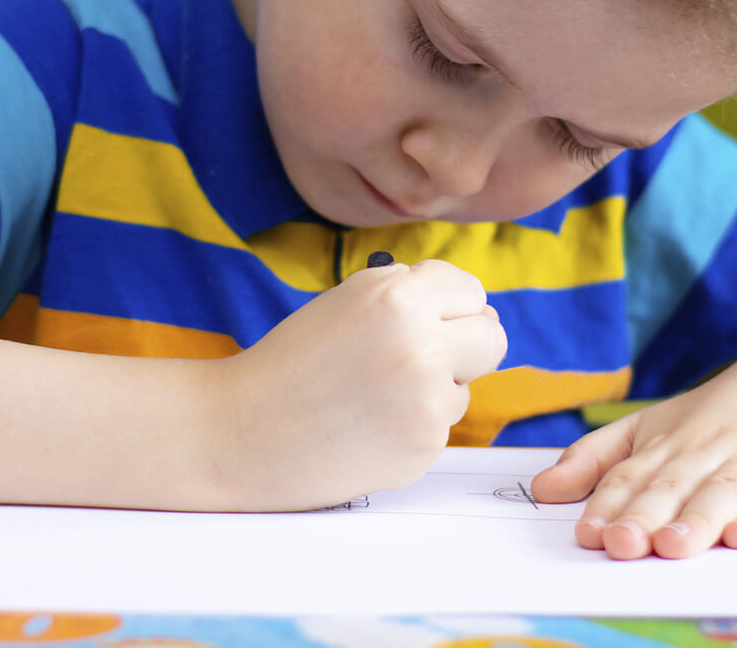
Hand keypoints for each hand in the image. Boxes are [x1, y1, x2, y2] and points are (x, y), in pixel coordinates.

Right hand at [219, 259, 507, 509]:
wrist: (244, 432)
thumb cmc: (294, 361)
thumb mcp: (350, 301)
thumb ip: (412, 297)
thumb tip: (484, 313)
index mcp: (398, 296)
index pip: (471, 291)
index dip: (449, 305)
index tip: (426, 317)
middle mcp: (421, 345)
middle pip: (492, 337)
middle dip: (467, 345)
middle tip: (423, 356)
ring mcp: (426, 401)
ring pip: (464, 386)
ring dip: (433, 388)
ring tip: (371, 395)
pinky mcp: (423, 447)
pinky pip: (441, 426)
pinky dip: (412, 426)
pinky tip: (366, 426)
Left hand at [530, 349, 736, 558]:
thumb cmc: (706, 416)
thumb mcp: (644, 427)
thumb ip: (593, 458)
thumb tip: (541, 490)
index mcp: (662, 446)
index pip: (629, 477)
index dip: (608, 505)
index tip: (588, 534)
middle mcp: (701, 454)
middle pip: (671, 488)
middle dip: (645, 516)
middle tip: (622, 544)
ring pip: (721, 492)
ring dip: (696, 519)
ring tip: (672, 545)